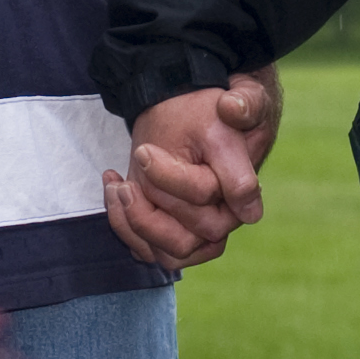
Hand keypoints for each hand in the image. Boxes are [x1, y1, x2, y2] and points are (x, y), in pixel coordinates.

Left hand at [103, 70, 281, 271]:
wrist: (192, 121)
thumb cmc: (211, 115)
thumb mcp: (227, 104)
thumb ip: (244, 105)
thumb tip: (232, 107)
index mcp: (240, 193)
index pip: (203, 197)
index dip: (170, 178)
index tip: (144, 152)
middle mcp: (222, 222)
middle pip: (184, 239)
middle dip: (149, 205)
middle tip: (130, 166)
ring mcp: (197, 234)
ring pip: (164, 254)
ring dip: (132, 222)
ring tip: (118, 186)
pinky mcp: (172, 235)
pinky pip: (146, 249)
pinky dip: (123, 224)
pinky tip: (114, 187)